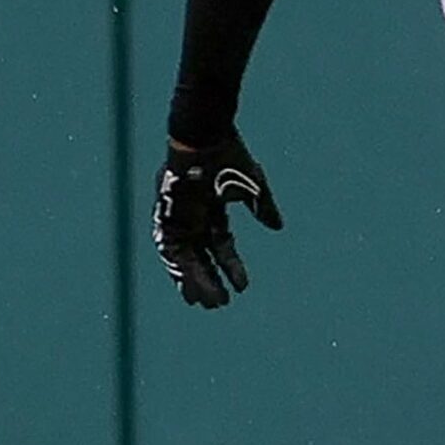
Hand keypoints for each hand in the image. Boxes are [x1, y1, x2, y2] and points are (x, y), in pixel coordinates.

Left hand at [152, 135, 283, 307]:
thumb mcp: (252, 186)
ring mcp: (179, 220)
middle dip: (209, 281)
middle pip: (200, 258)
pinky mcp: (167, 219)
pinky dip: (181, 272)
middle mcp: (193, 219)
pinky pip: (172, 254)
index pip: (222, 245)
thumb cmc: (228, 157)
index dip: (232, 267)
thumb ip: (262, 207)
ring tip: (207, 304)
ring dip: (195, 283)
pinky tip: (191, 289)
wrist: (204, 140)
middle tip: (218, 305)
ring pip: (185, 260)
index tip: (243, 287)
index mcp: (212, 210)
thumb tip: (277, 227)